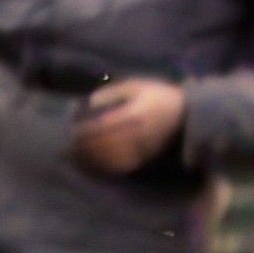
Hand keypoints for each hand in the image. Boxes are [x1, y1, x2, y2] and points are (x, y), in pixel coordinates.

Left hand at [72, 78, 186, 174]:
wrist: (188, 116)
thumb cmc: (160, 97)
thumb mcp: (137, 86)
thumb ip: (112, 92)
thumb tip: (88, 102)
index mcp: (134, 114)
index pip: (102, 126)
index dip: (83, 131)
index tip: (69, 130)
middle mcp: (136, 134)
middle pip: (102, 145)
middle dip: (81, 147)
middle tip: (64, 146)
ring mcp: (141, 148)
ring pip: (109, 158)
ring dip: (89, 159)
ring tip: (73, 155)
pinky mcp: (145, 158)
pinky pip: (120, 166)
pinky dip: (103, 166)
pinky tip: (91, 163)